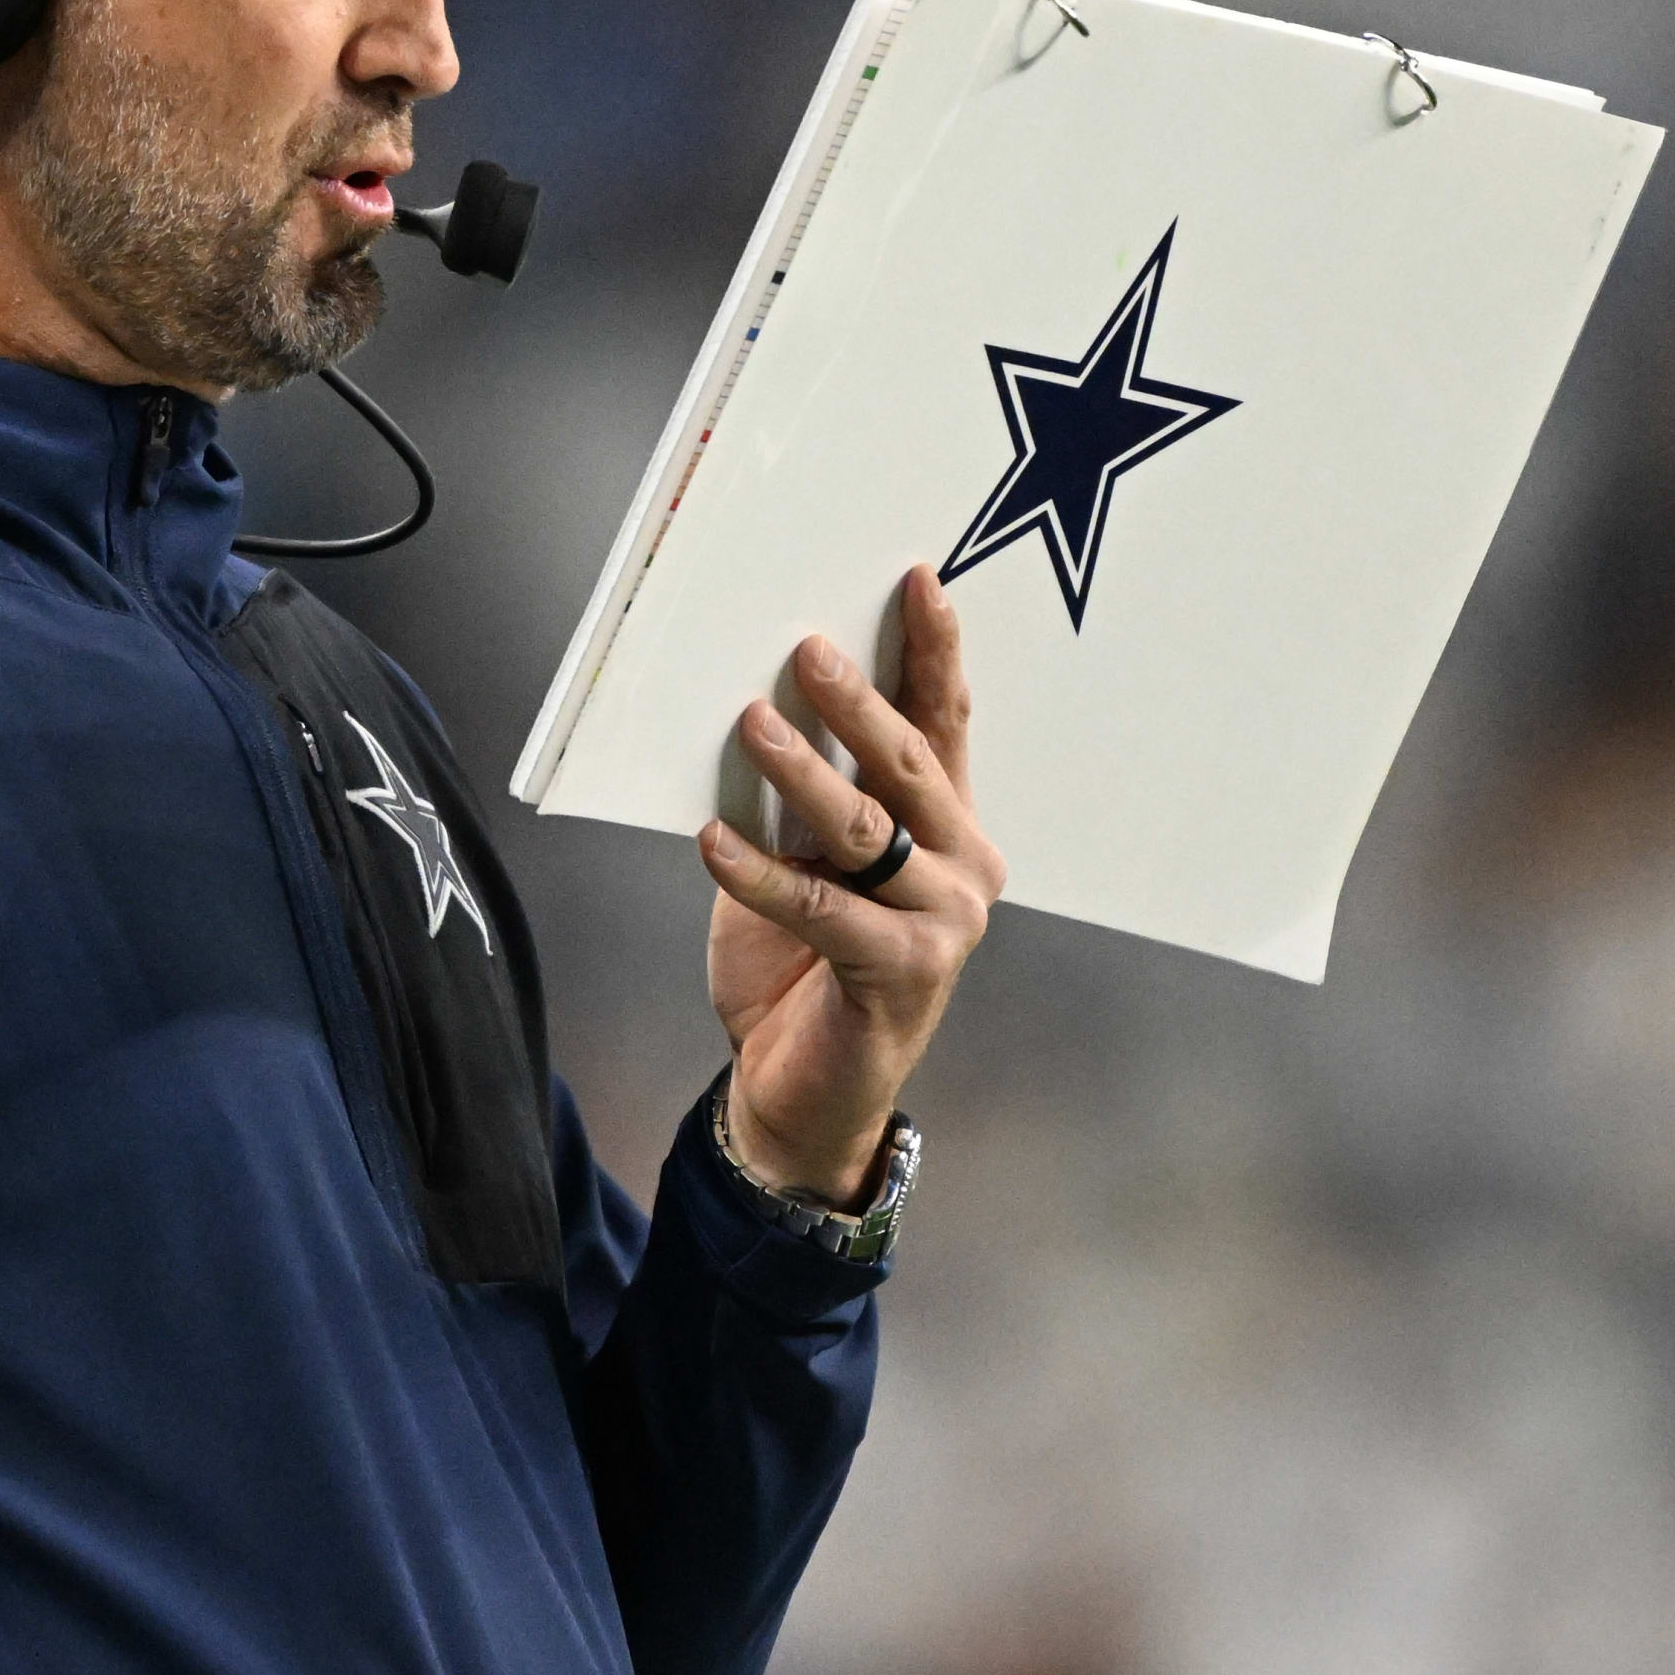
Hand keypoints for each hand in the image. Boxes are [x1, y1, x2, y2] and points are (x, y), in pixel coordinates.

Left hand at [698, 564, 1004, 1204]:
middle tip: (807, 648)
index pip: (944, 724)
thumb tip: (759, 704)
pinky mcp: (902, 974)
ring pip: (866, 831)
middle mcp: (963, 867)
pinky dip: (761, 874)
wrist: (799, 1093)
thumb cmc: (799, 966)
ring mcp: (943, 924)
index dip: (932, 652)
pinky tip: (711, 841)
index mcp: (948, 828)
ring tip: (751, 722)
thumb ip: (802, 798)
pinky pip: (822, 907)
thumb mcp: (800, 862)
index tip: (914, 581)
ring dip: (802, 773)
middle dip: (857, 702)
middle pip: (908, 765)